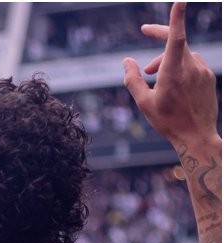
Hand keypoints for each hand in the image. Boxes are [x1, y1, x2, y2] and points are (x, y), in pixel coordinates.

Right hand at [123, 2, 218, 144]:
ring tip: (155, 78)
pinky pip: (193, 63)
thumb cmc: (168, 121)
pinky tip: (172, 84)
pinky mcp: (209, 77)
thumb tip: (127, 61)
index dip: (176, 18)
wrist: (197, 136)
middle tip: (146, 33)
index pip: (176, 38)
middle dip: (161, 38)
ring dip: (168, 59)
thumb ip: (133, 79)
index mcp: (174, 72)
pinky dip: (180, 67)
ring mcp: (203, 71)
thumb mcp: (143, 102)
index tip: (179, 0)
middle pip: (176, 42)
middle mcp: (191, 67)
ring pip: (184, 54)